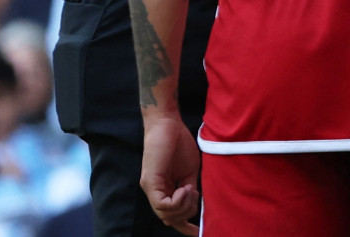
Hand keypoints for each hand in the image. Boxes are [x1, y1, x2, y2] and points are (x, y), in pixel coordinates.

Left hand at [141, 113, 200, 235]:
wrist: (168, 124)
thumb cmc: (179, 143)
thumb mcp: (190, 171)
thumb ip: (189, 188)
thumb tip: (196, 203)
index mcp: (164, 190)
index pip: (171, 216)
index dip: (185, 227)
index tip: (199, 232)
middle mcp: (154, 193)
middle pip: (169, 219)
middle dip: (187, 213)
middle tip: (195, 193)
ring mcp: (150, 189)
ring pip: (165, 215)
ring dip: (184, 206)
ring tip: (191, 188)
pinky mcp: (150, 182)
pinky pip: (163, 205)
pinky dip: (178, 201)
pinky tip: (185, 188)